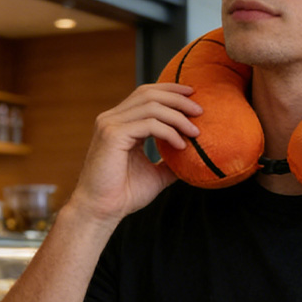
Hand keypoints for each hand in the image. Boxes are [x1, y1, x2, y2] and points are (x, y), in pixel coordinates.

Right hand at [69, 82, 202, 223]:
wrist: (101, 211)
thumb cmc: (124, 194)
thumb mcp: (155, 173)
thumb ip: (171, 161)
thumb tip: (194, 157)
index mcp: (120, 123)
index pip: (146, 94)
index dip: (171, 90)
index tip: (194, 96)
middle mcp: (112, 118)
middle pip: (149, 94)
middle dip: (178, 99)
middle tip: (200, 111)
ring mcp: (110, 124)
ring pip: (151, 107)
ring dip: (178, 116)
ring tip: (195, 131)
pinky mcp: (113, 135)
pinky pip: (149, 124)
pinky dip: (169, 132)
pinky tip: (181, 145)